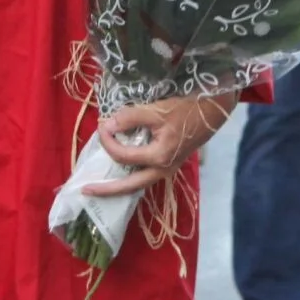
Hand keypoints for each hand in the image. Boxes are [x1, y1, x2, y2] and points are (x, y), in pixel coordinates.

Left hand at [81, 92, 239, 196]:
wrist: (213, 110)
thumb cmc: (186, 108)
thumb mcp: (156, 110)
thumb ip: (130, 118)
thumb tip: (107, 126)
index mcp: (159, 157)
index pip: (123, 155)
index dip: (108, 141)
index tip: (101, 126)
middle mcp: (163, 169)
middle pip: (130, 186)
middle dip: (107, 189)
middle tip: (86, 190)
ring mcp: (168, 169)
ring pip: (139, 183)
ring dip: (119, 185)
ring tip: (101, 185)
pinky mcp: (170, 163)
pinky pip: (146, 174)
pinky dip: (131, 174)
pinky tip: (122, 170)